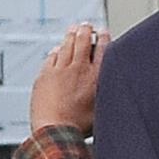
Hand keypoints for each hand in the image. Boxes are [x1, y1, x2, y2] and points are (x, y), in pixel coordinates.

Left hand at [28, 19, 102, 133]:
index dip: (102, 38)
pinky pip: (50, 57)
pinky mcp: (44, 76)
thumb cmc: (78, 127)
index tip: (102, 32)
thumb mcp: (102, 110)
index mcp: (96, 77)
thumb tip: (115, 94)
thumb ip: (106, 96)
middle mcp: (79, 69)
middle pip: (82, 42)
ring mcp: (59, 71)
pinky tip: (56, 50)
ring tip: (73, 30)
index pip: (102, 50)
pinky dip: (55, 51)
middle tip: (86, 26)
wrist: (54, 132)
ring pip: (66, 46)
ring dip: (70, 36)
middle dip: (85, 31)